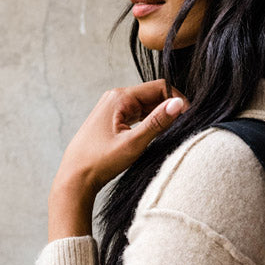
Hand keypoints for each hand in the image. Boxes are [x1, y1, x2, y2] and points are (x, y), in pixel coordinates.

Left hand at [48, 80, 187, 239]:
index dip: (177, 100)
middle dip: (169, 108)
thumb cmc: (100, 161)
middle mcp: (115, 97)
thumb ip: (157, 122)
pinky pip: (137, 114)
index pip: (159, 87)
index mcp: (120, 97)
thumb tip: (179, 104)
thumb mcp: (133, 143)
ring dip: (160, 116)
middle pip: (153, 94)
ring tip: (171, 133)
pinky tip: (155, 135)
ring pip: (146, 105)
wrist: (75, 177)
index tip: (189, 118)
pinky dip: (149, 122)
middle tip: (183, 128)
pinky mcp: (112, 119)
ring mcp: (113, 107)